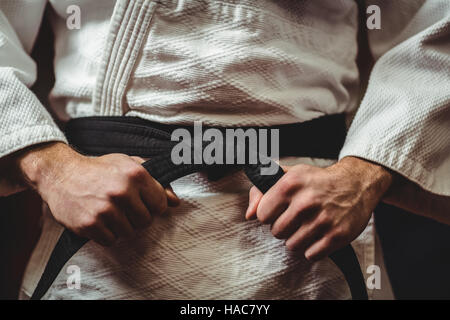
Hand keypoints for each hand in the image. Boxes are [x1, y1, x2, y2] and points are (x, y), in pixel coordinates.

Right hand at [16, 142, 179, 245]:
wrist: (61, 174)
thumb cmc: (99, 169)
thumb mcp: (129, 165)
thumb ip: (156, 181)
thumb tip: (175, 202)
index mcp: (136, 174)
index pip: (161, 205)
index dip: (152, 206)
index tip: (142, 202)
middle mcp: (122, 191)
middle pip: (146, 221)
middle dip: (137, 217)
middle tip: (123, 207)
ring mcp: (105, 209)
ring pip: (129, 233)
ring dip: (121, 226)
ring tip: (109, 212)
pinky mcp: (90, 224)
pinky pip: (110, 240)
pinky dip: (106, 234)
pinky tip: (98, 219)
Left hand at [245, 157, 391, 260]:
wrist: (355, 184)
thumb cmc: (317, 181)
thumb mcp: (288, 175)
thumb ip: (261, 190)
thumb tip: (249, 214)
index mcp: (290, 184)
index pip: (262, 215)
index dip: (269, 214)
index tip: (279, 210)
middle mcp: (306, 202)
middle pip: (277, 232)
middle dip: (283, 227)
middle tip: (296, 218)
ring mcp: (322, 220)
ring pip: (292, 245)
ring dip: (298, 238)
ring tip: (308, 225)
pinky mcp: (336, 235)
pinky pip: (311, 255)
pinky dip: (313, 248)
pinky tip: (319, 234)